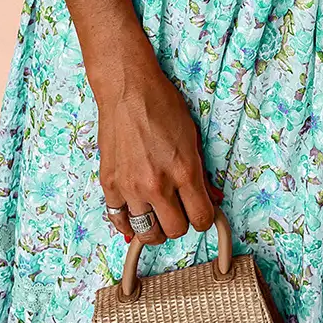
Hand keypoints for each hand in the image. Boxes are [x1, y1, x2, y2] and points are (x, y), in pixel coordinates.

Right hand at [94, 60, 224, 245]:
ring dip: (155, 227)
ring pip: (147, 232)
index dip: (204, 218)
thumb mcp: (192, 137)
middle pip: (175, 231)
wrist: (128, 89)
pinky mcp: (110, 184)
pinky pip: (118, 220)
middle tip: (179, 209)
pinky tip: (136, 212)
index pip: (201, 220)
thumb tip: (212, 197)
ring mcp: (131, 187)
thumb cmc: (162, 105)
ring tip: (158, 214)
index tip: (201, 213)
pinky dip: (128, 221)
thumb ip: (201, 173)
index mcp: (184, 172)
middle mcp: (158, 185)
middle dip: (181, 222)